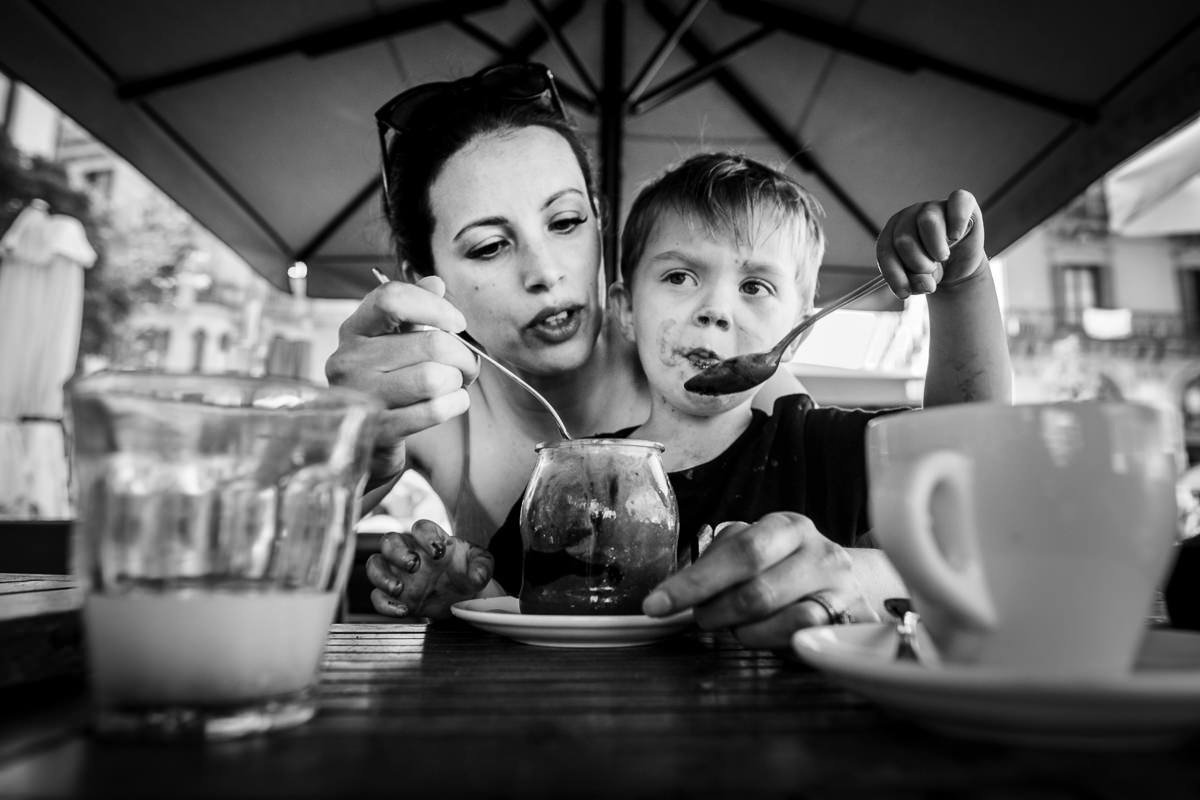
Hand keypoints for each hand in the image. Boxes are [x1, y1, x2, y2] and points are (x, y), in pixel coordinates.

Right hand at [325, 275, 481, 480]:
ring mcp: (359, 397)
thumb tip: (436, 282)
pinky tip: (452, 402)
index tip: (458, 323)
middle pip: (430, 343)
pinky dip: (455, 404)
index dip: (435, 306)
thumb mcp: (397, 342)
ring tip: (454, 384)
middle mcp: (348, 360)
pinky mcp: (377, 430)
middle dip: (463, 356)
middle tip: (466, 366)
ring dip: (458, 382)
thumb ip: (415, 310)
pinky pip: (434, 410)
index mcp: (354, 330)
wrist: (366, 440)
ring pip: (435, 378)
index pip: (392, 298)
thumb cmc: (389, 383)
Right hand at [366, 519, 495, 618]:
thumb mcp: (482, 566)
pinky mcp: (395, 596)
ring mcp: (399, 574)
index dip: (426, 536)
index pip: (421, 527)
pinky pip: (377, 596)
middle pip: (389, 541)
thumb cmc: (470, 573)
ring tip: (399, 588)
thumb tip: (476, 576)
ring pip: (375, 565)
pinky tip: (403, 610)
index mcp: (432, 540)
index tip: (439, 551)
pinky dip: (385, 604)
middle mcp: (411, 553)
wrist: (464, 597)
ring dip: (381, 575)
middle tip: (413, 565)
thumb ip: (482, 567)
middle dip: (397, 551)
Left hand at [642, 512, 878, 649]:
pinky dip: (772, 641)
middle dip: (717, 611)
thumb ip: (717, 564)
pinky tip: (765, 635)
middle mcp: (818, 550)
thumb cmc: (786, 569)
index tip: (656, 605)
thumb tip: (668, 592)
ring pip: (779, 619)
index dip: (693, 582)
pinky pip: (802, 638)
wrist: (849, 585)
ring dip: (743, 630)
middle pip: (756, 590)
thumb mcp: (755, 553)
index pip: (737, 552)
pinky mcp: (853, 620)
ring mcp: (840, 586)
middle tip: (703, 619)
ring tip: (737, 625)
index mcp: (786, 526)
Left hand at [876, 189, 984, 297]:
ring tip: (942, 257)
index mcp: (892, 232)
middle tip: (930, 269)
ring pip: (927, 221)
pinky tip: (956, 236)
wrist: (958, 265)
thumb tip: (925, 282)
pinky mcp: (961, 203)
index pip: (885, 250)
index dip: (894, 274)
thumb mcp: (916, 280)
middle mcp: (910, 215)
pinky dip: (957, 221)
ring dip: (935, 249)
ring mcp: (934, 207)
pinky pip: (958, 202)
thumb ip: (913, 282)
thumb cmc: (931, 269)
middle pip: (903, 239)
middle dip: (917, 264)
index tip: (905, 293)